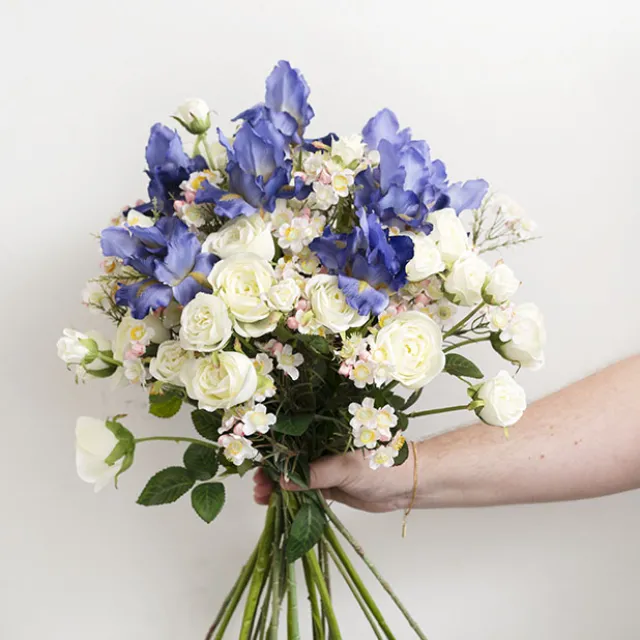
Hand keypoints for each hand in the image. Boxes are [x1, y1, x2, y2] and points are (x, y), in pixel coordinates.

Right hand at [253, 448, 416, 512]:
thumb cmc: (381, 465)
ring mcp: (325, 468)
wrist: (406, 485)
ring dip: (278, 486)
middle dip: (271, 471)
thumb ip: (315, 473)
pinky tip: (276, 503)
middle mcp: (321, 448)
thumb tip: (283, 481)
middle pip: (289, 459)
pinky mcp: (329, 486)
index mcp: (324, 433)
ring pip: (294, 477)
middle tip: (257, 486)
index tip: (257, 464)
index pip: (292, 439)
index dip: (273, 451)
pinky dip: (291, 497)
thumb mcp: (345, 467)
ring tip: (261, 497)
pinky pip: (305, 491)